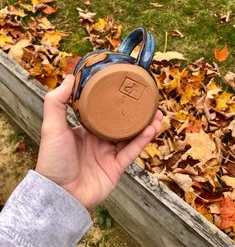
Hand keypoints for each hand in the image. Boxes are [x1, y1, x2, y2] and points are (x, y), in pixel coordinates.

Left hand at [36, 75, 161, 209]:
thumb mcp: (51, 127)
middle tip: (146, 100)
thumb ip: (57, 102)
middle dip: (134, 113)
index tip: (122, 89)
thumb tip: (69, 77)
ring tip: (156, 112)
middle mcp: (98, 141)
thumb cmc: (52, 160)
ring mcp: (108, 154)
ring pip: (131, 136)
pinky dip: (142, 140)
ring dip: (145, 125)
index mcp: (85, 130)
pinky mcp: (116, 168)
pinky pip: (132, 151)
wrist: (59, 194)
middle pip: (121, 123)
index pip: (102, 112)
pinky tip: (151, 128)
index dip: (113, 102)